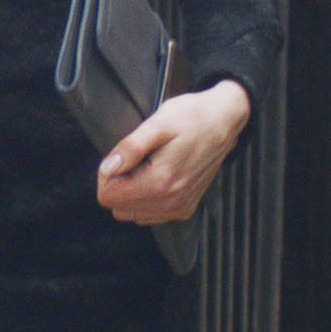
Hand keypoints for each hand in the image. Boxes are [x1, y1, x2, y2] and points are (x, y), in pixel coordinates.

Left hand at [95, 80, 251, 225]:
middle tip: (134, 159)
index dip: (106, 175)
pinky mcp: (185, 208)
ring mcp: (180, 208)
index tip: (120, 157)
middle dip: (118, 184)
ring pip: (132, 213)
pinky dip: (145, 197)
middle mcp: (172, 202)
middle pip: (118, 207)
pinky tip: (156, 175)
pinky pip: (149, 214)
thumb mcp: (157, 124)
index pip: (109, 197)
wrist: (224, 121)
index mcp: (162, 182)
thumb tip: (107, 168)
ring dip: (131, 192)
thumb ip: (130, 148)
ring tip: (147, 165)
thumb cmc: (193, 117)